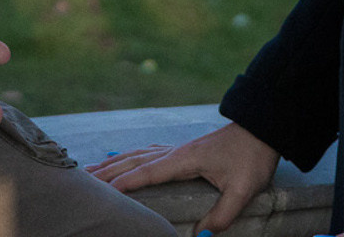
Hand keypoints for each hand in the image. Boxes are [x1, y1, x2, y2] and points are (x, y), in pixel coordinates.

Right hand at [90, 121, 277, 234]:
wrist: (262, 129)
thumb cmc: (252, 158)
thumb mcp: (243, 190)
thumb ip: (223, 215)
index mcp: (184, 159)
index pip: (146, 173)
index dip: (123, 184)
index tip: (100, 192)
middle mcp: (175, 151)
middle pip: (134, 161)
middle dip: (107, 172)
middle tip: (81, 180)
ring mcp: (178, 148)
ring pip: (138, 155)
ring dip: (115, 163)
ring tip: (93, 171)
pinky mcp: (184, 149)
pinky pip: (149, 153)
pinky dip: (131, 157)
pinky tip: (126, 159)